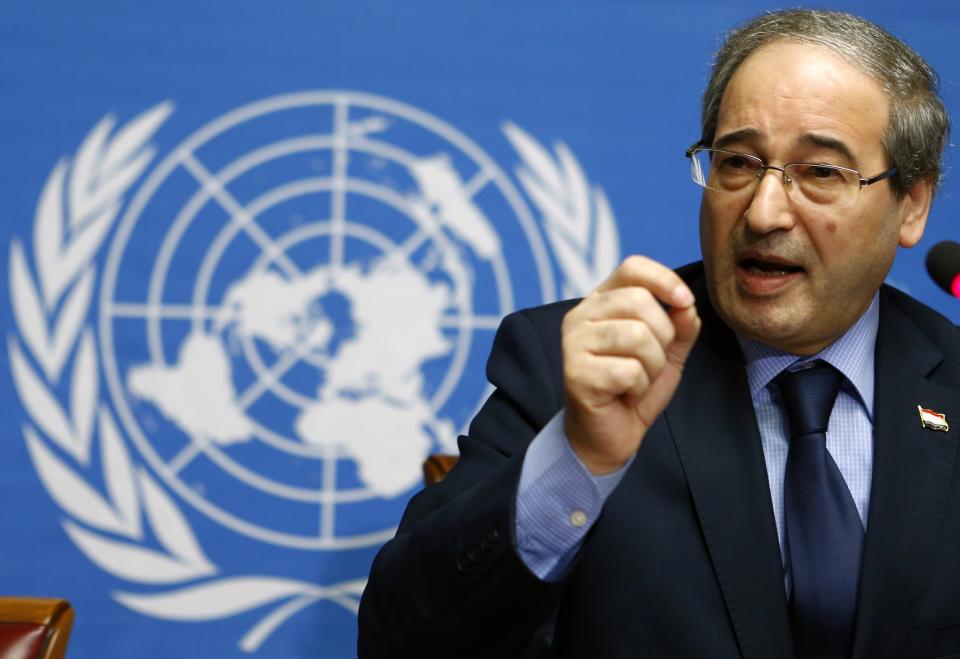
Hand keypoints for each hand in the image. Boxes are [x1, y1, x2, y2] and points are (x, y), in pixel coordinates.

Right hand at [562, 256, 700, 473]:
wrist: (609, 435)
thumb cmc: (633, 388)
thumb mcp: (667, 351)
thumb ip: (680, 324)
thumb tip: (687, 305)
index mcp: (600, 302)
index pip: (632, 268)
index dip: (665, 280)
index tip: (685, 303)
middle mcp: (581, 316)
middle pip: (640, 302)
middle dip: (663, 336)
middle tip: (651, 362)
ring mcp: (573, 343)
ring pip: (638, 335)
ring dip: (652, 366)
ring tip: (637, 380)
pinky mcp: (576, 372)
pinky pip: (629, 370)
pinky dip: (639, 387)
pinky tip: (625, 394)